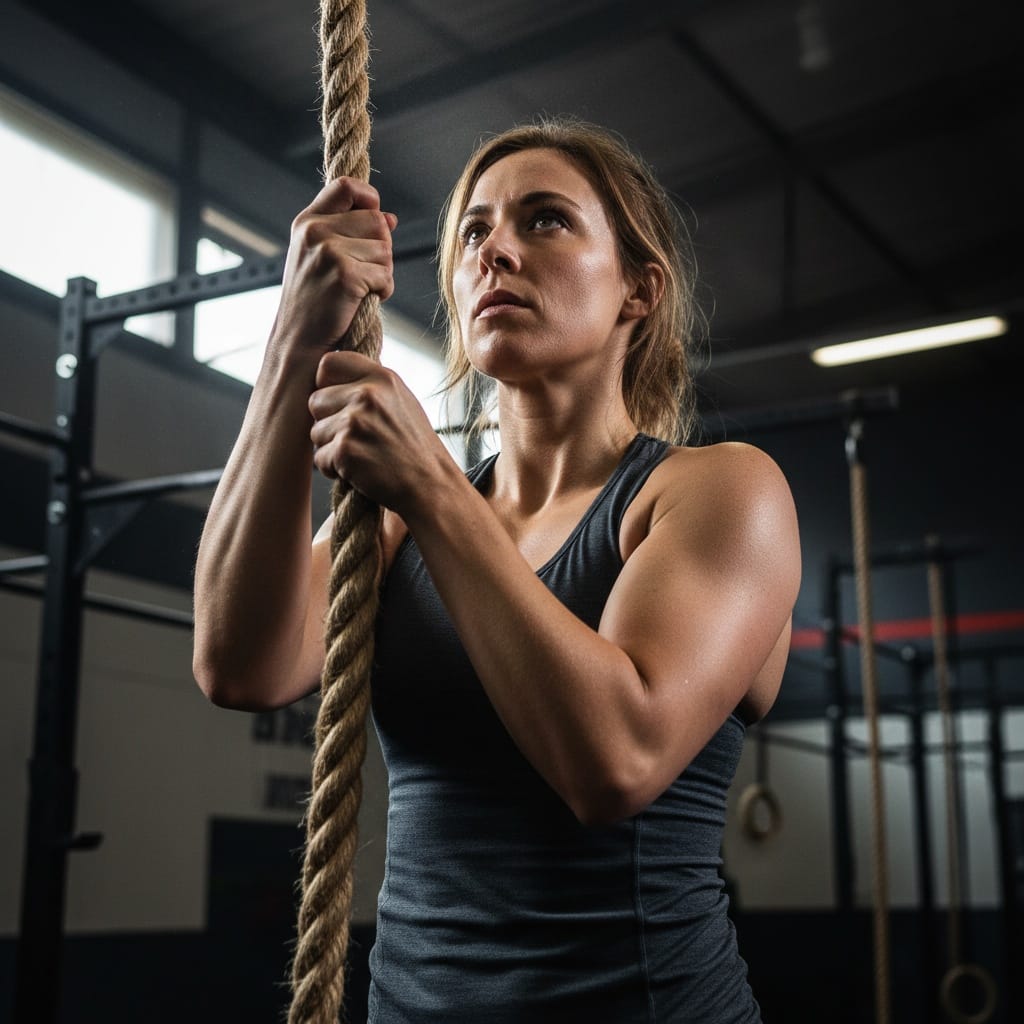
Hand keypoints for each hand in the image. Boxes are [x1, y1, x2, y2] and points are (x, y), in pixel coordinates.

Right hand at [270, 178, 396, 357]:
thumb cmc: (315, 303)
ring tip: (358, 290)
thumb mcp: (321, 257)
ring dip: (382, 273)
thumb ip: (350, 231)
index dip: (370, 199)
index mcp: (307, 222)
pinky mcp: (345, 275)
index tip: (375, 222)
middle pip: (377, 221)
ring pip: (386, 249)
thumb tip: (390, 217)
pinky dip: (382, 291)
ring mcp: (328, 251)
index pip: (347, 186)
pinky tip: (361, 302)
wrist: (299, 342)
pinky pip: (386, 275)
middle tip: (362, 274)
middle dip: (381, 249)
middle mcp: (315, 231)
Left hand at [309, 351, 449, 513]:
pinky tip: (360, 470)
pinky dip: (334, 469)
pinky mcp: (345, 450)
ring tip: (363, 454)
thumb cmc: (414, 446)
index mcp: (382, 377)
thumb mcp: (400, 400)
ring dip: (331, 447)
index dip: (326, 383)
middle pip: (315, 400)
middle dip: (327, 421)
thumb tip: (329, 375)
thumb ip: (369, 384)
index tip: (339, 401)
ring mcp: (355, 422)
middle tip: (355, 437)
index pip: (328, 363)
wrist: (430, 484)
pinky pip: (320, 459)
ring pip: (315, 431)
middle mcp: (367, 394)